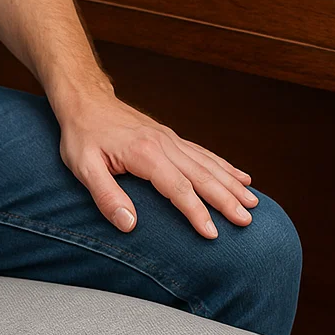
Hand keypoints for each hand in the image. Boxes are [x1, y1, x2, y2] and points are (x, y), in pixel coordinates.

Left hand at [57, 95, 258, 238]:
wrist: (85, 100)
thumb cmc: (81, 135)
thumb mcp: (83, 168)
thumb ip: (106, 196)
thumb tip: (129, 225)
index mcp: (144, 153)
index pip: (177, 188)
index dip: (196, 212)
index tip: (212, 233)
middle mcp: (164, 144)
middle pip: (202, 176)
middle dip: (227, 200)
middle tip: (247, 222)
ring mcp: (170, 139)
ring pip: (208, 164)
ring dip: (232, 185)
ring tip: (253, 204)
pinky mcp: (171, 137)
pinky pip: (203, 153)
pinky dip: (225, 166)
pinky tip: (242, 177)